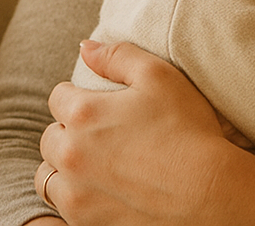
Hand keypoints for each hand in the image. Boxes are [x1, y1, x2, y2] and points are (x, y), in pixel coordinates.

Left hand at [37, 39, 254, 224]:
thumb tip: (85, 47)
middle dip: (68, 132)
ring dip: (62, 167)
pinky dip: (73, 196)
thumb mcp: (160, 76)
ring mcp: (74, 192)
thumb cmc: (187, 129)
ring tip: (92, 164)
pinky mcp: (84, 221)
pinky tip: (99, 189)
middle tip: (100, 134)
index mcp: (83, 113)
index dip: (79, 95)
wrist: (207, 191)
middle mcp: (69, 153)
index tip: (101, 103)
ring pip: (47, 177)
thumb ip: (118, 56)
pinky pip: (60, 208)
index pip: (58, 97)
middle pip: (49, 137)